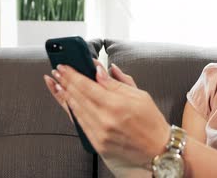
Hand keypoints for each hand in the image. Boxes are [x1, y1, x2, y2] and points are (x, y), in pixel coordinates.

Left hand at [43, 60, 169, 174]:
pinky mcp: (98, 143)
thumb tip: (100, 70)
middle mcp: (106, 120)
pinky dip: (72, 111)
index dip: (73, 75)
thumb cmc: (152, 121)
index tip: (64, 66)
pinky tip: (68, 101)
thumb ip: (117, 82)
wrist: (158, 149)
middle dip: (65, 82)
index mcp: (117, 105)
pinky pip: (80, 124)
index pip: (87, 86)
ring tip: (58, 83)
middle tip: (58, 71)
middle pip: (78, 96)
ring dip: (65, 95)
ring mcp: (100, 133)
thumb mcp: (140, 95)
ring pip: (76, 110)